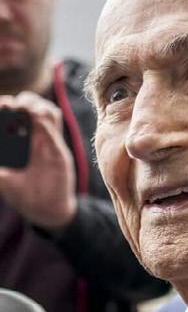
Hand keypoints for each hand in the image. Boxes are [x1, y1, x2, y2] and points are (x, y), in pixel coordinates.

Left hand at [0, 92, 76, 228]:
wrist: (46, 211)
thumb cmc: (23, 194)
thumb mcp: (2, 178)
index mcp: (20, 139)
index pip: (16, 113)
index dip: (8, 105)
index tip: (2, 104)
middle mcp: (34, 137)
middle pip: (33, 106)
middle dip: (24, 101)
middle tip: (13, 106)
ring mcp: (48, 143)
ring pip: (48, 113)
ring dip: (37, 106)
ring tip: (27, 109)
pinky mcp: (59, 153)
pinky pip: (55, 132)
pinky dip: (46, 123)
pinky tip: (38, 120)